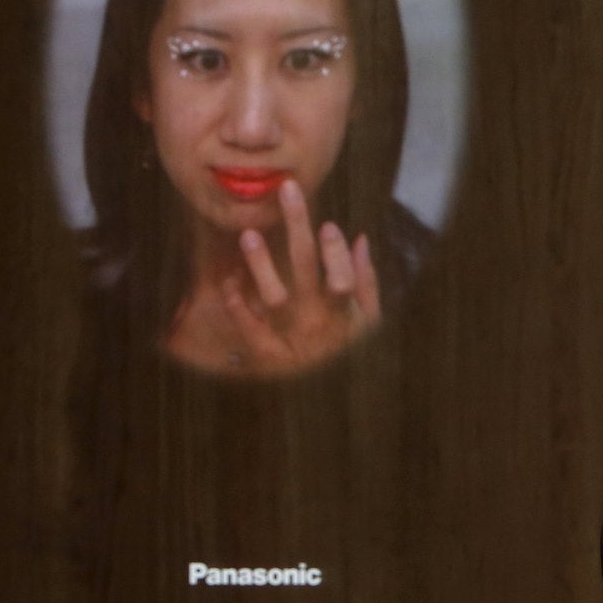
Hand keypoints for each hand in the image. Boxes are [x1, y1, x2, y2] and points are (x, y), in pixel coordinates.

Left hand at [220, 179, 381, 373]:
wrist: (332, 411)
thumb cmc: (353, 359)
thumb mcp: (371, 325)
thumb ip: (366, 283)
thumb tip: (360, 239)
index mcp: (346, 317)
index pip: (343, 277)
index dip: (336, 251)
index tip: (329, 226)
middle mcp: (318, 325)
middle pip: (307, 268)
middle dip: (298, 226)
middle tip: (288, 191)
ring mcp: (291, 341)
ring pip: (274, 296)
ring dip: (261, 263)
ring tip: (249, 234)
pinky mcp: (267, 357)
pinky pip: (248, 327)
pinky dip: (236, 303)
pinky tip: (231, 280)